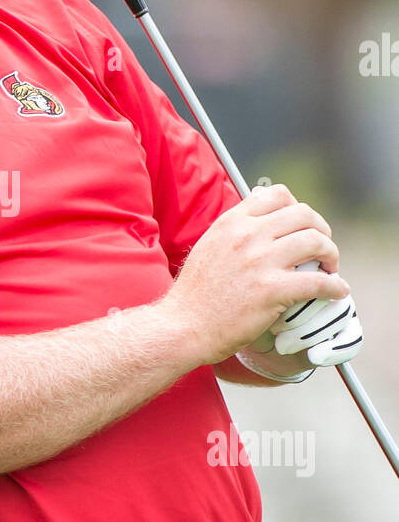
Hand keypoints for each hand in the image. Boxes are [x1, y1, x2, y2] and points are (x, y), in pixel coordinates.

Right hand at [164, 184, 350, 365]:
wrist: (183, 326)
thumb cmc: (195, 294)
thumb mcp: (209, 247)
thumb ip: (235, 233)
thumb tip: (263, 227)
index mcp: (232, 222)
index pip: (277, 195)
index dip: (297, 209)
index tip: (302, 226)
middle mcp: (248, 235)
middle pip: (304, 214)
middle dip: (321, 230)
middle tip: (322, 248)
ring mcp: (261, 261)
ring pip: (316, 242)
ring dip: (331, 254)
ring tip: (330, 268)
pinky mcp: (272, 290)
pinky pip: (318, 281)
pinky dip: (334, 286)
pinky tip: (337, 291)